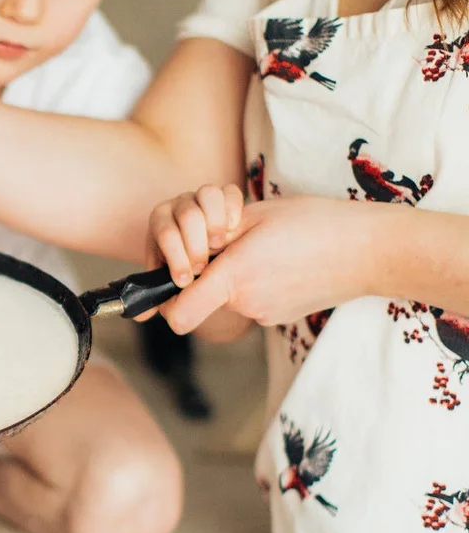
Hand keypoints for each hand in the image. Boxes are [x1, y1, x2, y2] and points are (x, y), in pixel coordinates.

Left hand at [155, 194, 376, 333]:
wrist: (370, 250)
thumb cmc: (312, 223)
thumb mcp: (253, 217)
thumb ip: (215, 236)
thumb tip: (190, 250)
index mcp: (234, 278)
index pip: (178, 315)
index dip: (163, 303)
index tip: (167, 282)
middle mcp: (247, 304)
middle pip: (202, 294)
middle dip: (204, 269)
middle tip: (228, 239)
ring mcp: (266, 314)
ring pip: (227, 295)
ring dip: (232, 273)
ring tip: (262, 246)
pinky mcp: (281, 316)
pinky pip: (250, 299)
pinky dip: (253, 281)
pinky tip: (279, 260)